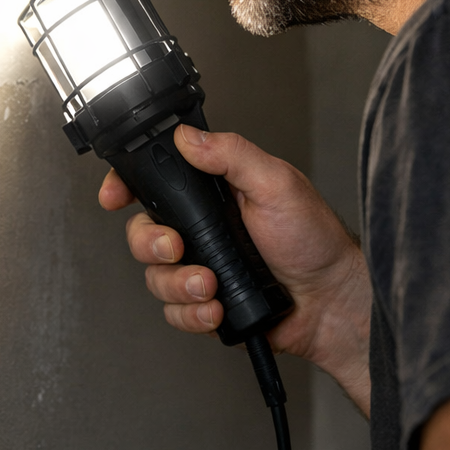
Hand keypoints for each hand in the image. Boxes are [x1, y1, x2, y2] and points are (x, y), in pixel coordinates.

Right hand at [100, 124, 373, 409]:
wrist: (335, 303)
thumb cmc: (316, 241)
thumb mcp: (277, 184)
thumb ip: (231, 155)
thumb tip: (186, 136)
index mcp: (211, 194)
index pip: (154, 184)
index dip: (125, 187)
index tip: (115, 197)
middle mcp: (201, 230)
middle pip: (142, 233)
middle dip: (150, 244)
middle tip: (175, 248)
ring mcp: (202, 268)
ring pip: (155, 277)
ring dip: (177, 284)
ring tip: (210, 285)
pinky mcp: (206, 305)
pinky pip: (175, 313)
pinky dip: (191, 314)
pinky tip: (217, 308)